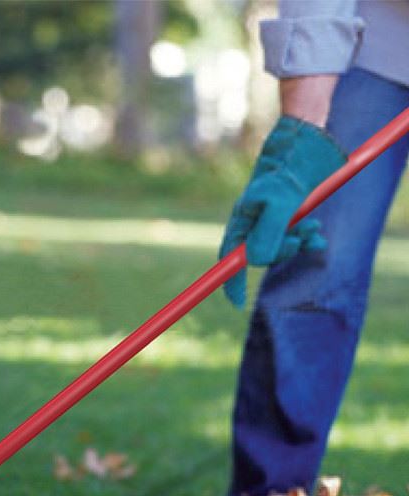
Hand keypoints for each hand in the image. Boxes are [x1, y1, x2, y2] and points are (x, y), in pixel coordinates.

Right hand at [220, 115, 345, 307]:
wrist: (307, 143)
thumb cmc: (289, 170)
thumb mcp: (280, 203)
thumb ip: (269, 233)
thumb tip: (257, 263)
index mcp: (241, 221)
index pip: (229, 259)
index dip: (231, 282)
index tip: (236, 303)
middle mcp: (252, 223)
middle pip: (260, 257)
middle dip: (282, 253)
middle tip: (299, 240)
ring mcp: (270, 220)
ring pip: (281, 248)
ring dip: (299, 243)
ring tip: (313, 228)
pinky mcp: (287, 216)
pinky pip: (295, 238)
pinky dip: (307, 239)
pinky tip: (317, 233)